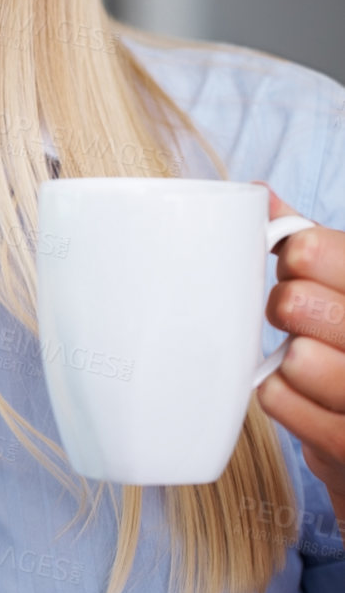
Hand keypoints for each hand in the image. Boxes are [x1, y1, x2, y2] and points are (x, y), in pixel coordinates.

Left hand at [255, 184, 344, 534]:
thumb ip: (315, 243)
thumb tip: (259, 194)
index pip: (332, 255)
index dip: (302, 253)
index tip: (296, 261)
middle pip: (298, 304)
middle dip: (289, 305)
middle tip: (295, 312)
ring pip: (294, 357)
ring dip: (287, 357)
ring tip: (308, 358)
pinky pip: (279, 398)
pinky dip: (280, 394)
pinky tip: (304, 394)